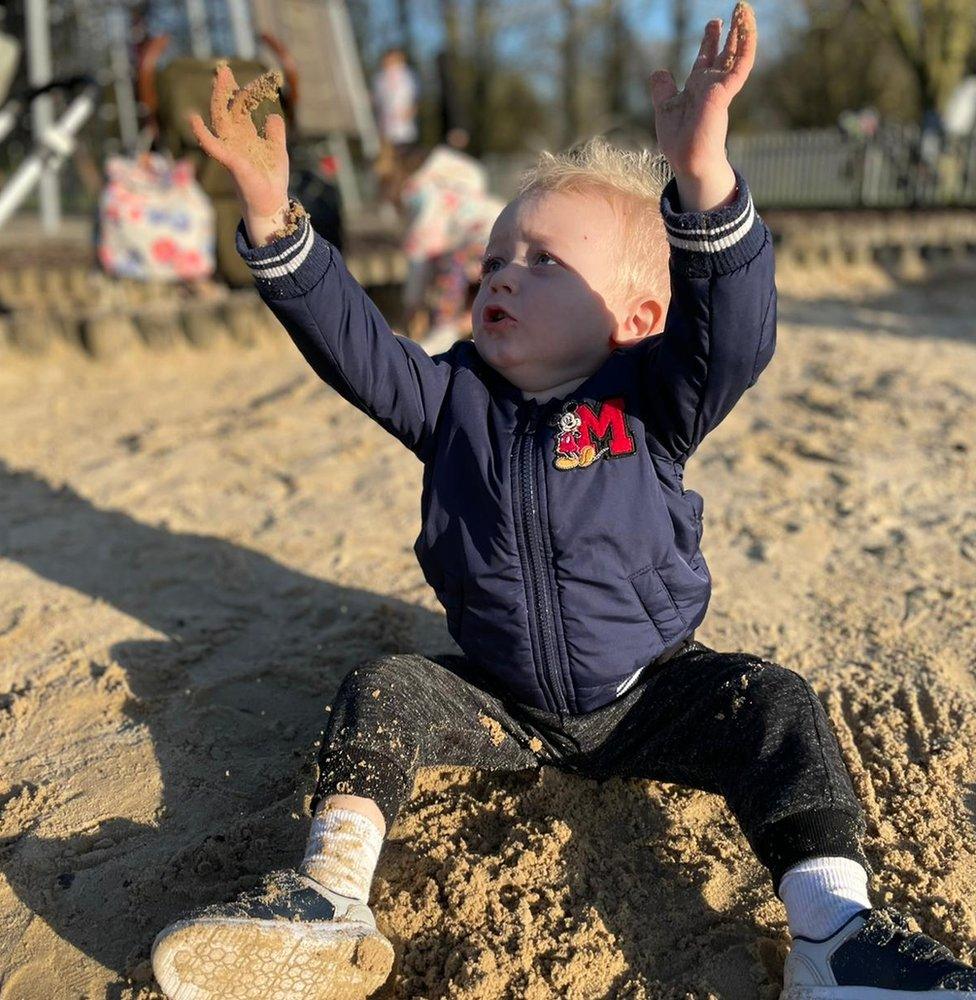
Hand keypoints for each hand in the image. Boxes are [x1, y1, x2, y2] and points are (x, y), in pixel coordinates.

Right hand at [189, 62, 290, 245]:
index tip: (258, 80)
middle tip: (223, 69)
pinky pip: (213, 147)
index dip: (246, 94)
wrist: (271, 205)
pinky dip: (203, 134)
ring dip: (218, 101)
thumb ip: (274, 134)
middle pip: (226, 111)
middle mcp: (235, 142)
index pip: (242, 110)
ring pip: (220, 122)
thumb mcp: (276, 152)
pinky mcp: (231, 163)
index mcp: (245, 138)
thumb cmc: (271, 181)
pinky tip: (193, 120)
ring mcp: (231, 151)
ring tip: (218, 81)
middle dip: (225, 90)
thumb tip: (272, 116)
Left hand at [650, 2, 756, 211]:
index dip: (710, 41)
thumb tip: (659, 70)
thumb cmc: (678, 141)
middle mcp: (711, 85)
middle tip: (736, 10)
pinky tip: (746, 26)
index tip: (714, 24)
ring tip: (743, 8)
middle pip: (724, 53)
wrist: (687, 159)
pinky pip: (740, 63)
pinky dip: (745, 44)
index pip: (706, 59)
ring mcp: (720, 87)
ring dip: (741, 31)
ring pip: (735, 53)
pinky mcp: (725, 91)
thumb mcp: (665, 107)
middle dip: (729, 33)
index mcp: (697, 88)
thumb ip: (663, 89)